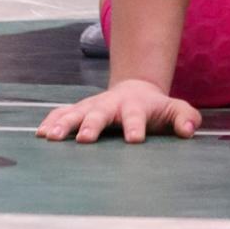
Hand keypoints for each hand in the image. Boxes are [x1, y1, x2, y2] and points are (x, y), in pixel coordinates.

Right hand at [37, 80, 200, 144]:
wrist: (135, 89)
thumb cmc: (155, 107)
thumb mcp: (174, 109)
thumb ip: (185, 117)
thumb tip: (190, 130)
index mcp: (135, 106)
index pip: (136, 117)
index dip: (135, 127)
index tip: (134, 139)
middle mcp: (110, 104)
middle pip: (100, 114)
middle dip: (92, 125)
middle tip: (84, 138)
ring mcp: (92, 105)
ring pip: (75, 112)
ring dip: (63, 124)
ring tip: (50, 137)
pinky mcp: (79, 109)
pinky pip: (61, 113)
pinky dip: (50, 121)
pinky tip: (39, 134)